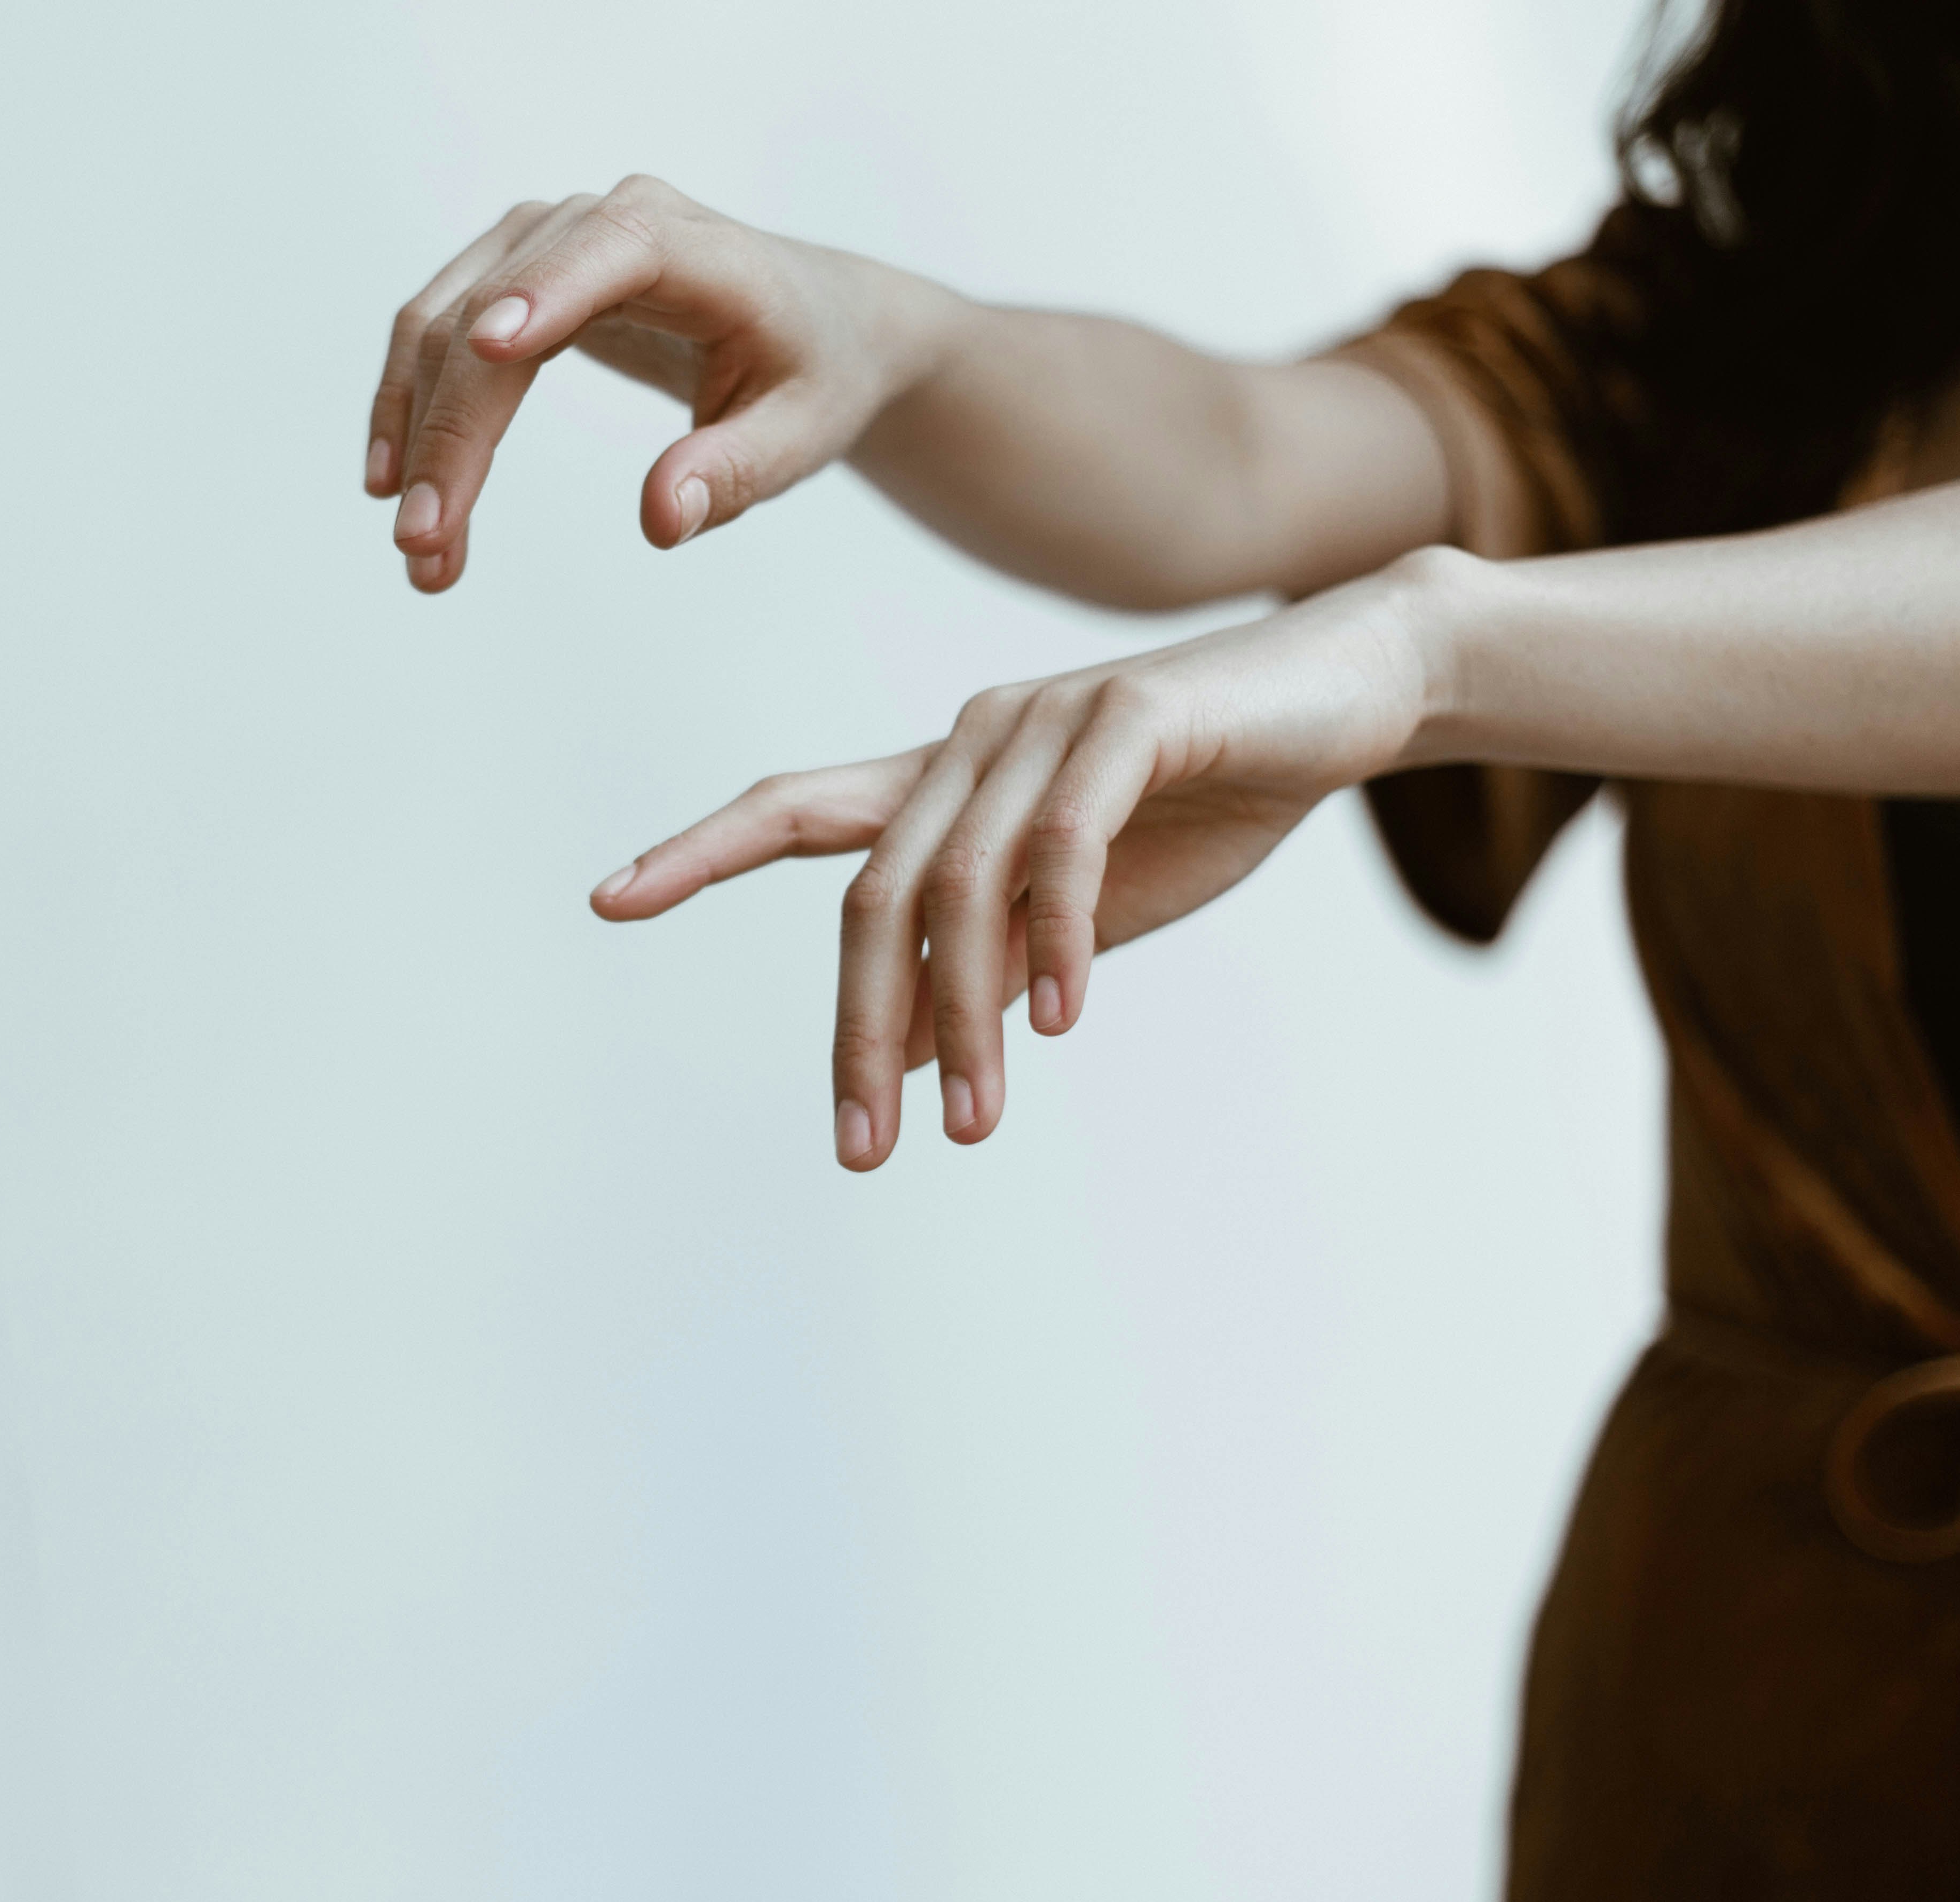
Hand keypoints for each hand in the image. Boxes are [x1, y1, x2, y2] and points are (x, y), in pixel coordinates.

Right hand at [366, 176, 952, 591]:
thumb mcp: (801, 434)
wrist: (817, 322)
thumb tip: (660, 522)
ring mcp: (546, 239)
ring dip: (416, 436)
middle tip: (424, 545)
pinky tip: (393, 480)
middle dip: (451, 434)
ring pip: (444, 326)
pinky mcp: (514, 273)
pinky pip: (437, 334)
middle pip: (495, 315)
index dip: (545, 294)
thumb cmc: (813, 374)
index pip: (612, 252)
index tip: (487, 350)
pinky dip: (412, 408)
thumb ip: (734, 472)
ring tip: (419, 549)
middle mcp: (605, 220)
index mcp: (691, 246)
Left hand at [587, 564, 1450, 1167]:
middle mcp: (969, 740)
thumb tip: (909, 1057)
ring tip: (980, 1120)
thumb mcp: (1082, 917)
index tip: (608, 902)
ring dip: (965, 1013)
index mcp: (944, 781)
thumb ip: (988, 970)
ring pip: (959, 880)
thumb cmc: (1210, 803)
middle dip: (858, 1029)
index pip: (793, 810)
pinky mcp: (1130, 715)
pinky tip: (1060, 1016)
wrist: (1351, 694)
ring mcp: (1044, 721)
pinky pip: (1063, 841)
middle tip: (862, 1148)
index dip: (697, 852)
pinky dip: (1052, 936)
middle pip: (869, 891)